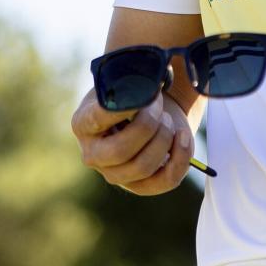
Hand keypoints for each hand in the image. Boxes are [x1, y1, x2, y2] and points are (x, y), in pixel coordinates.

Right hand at [71, 87, 195, 195]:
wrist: (149, 111)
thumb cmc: (135, 95)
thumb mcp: (127, 82)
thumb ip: (133, 81)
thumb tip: (154, 78)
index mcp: (83, 124)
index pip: (98, 119)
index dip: (124, 108)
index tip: (145, 94)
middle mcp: (93, 154)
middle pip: (121, 150)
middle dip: (148, 124)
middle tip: (158, 106)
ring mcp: (115, 174)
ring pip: (143, 166)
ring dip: (164, 138)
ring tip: (167, 119)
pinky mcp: (141, 186)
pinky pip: (165, 180)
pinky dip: (181, 157)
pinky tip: (183, 136)